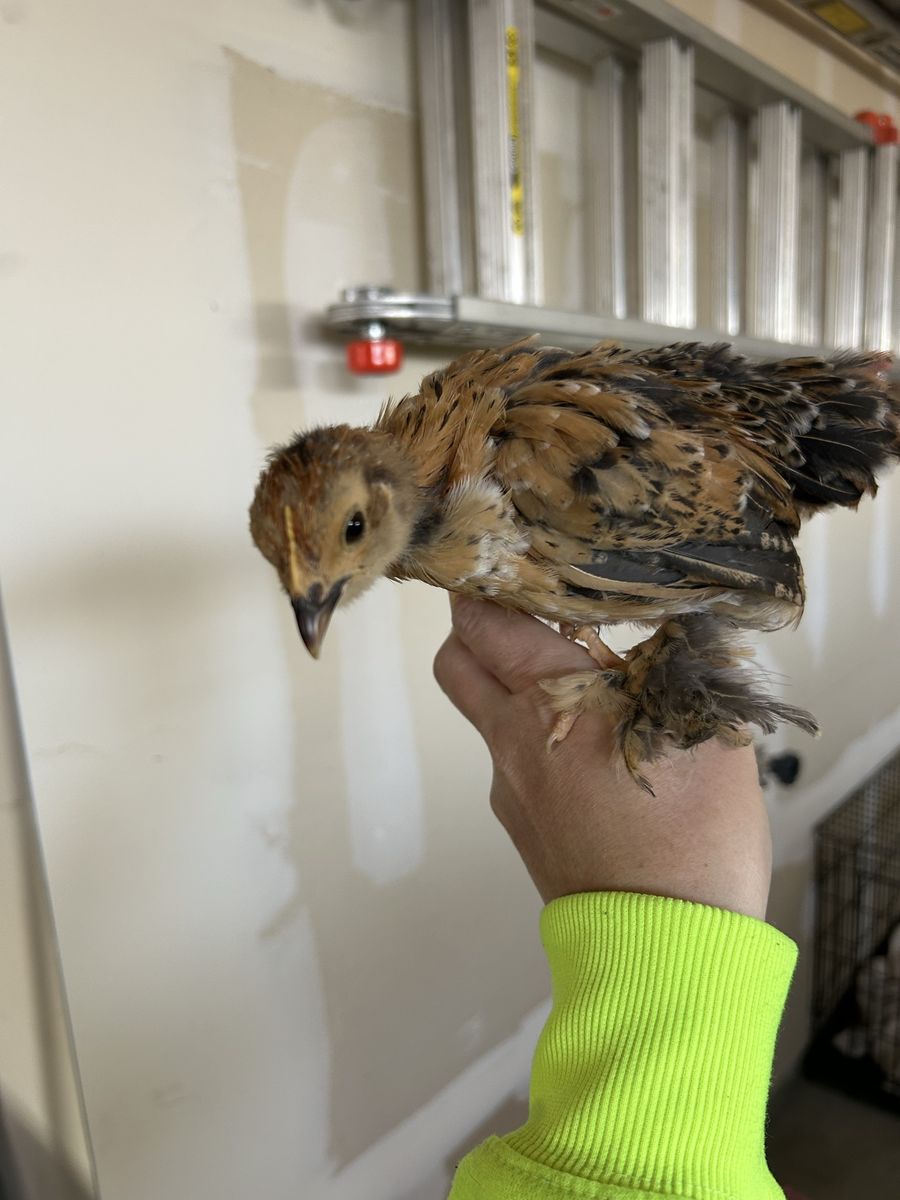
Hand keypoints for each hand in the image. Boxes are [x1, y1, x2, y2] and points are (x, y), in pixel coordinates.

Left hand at [434, 597, 771, 919]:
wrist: (663, 951)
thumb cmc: (693, 840)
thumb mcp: (711, 737)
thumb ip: (689, 671)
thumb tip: (689, 627)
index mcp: (552, 700)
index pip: (484, 620)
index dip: (486, 584)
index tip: (508, 563)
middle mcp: (513, 738)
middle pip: (457, 659)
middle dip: (478, 627)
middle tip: (527, 615)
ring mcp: (509, 788)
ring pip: (483, 713)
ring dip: (507, 685)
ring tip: (573, 684)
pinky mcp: (520, 826)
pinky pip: (510, 762)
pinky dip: (532, 739)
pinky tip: (589, 753)